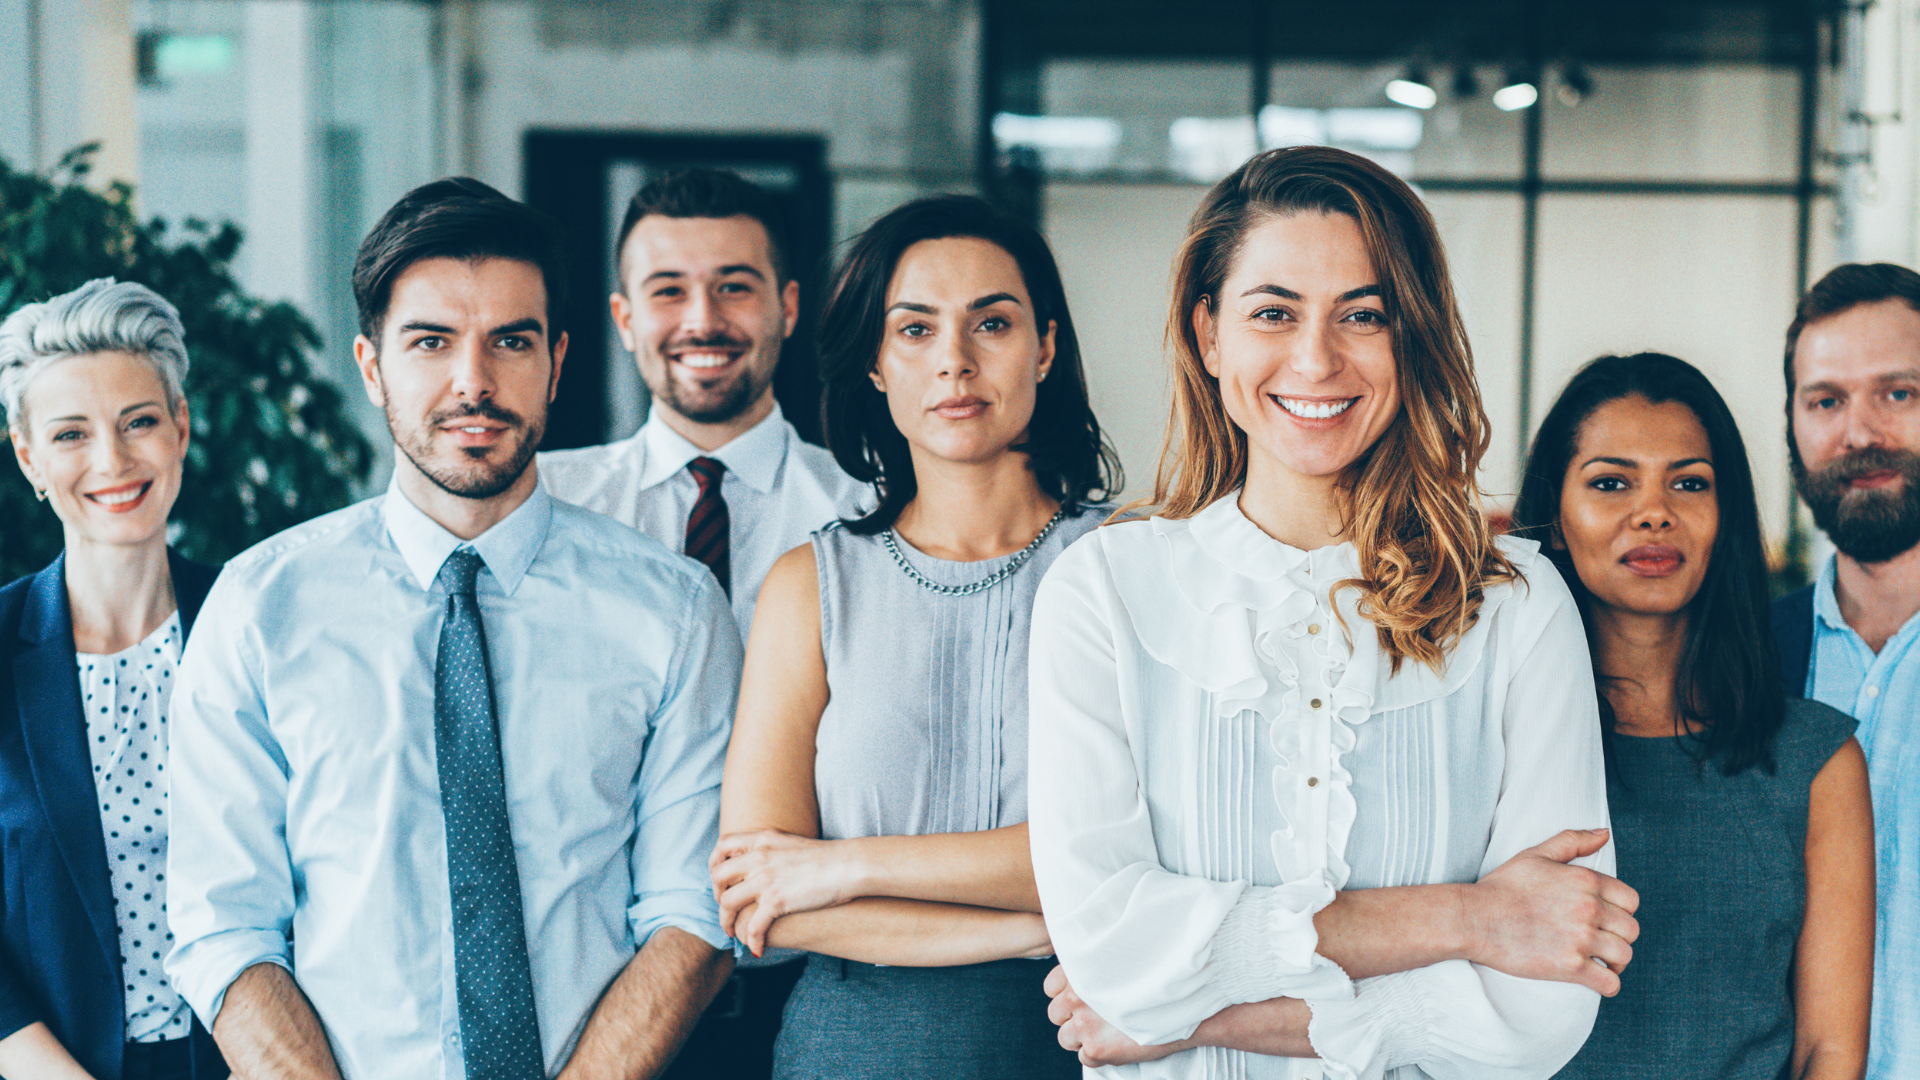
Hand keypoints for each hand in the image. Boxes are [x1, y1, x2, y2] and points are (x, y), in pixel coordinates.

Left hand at [710, 829, 859, 955]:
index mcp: (762, 839)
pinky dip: (751, 940)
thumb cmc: (827, 857)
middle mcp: (759, 856)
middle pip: (718, 876)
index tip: (721, 880)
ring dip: (726, 922)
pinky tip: (758, 948)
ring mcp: (766, 878)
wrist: (849, 864)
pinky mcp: (777, 900)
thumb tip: (759, 864)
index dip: (714, 864)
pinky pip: (752, 926)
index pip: (723, 846)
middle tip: (727, 909)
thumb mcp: (791, 843)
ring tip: (734, 932)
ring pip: (727, 903)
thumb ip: (771, 850)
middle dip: (717, 896)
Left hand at [1044, 964, 1185, 1067]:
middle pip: (1054, 1014)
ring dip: (1081, 1038)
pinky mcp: (1096, 1049)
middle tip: (1096, 1017)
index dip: (1064, 994)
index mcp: (1080, 972)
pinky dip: (1097, 1054)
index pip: (1050, 987)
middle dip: (1071, 1018)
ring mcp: (1085, 1024)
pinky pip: (1084, 1057)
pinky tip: (1116, 1043)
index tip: (1082, 997)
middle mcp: (1077, 997)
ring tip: (1106, 1031)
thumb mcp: (1120, 963)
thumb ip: (1095, 969)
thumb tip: (1079, 976)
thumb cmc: (1155, 981)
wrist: (1185, 1006)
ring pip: (1064, 1039)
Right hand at [1464, 828, 1639, 994]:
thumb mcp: (1536, 855)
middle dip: (1620, 937)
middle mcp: (1588, 908)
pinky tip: (1597, 979)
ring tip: (1601, 962)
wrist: (1474, 918)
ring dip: (1616, 962)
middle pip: (1631, 930)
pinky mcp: (1570, 966)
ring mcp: (1581, 938)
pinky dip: (1609, 984)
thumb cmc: (1502, 887)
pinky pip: (1609, 982)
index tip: (1606, 919)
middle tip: (1602, 942)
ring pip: (1624, 955)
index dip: (1622, 911)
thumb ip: (1573, 841)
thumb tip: (1604, 834)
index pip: (1631, 900)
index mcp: (1585, 880)